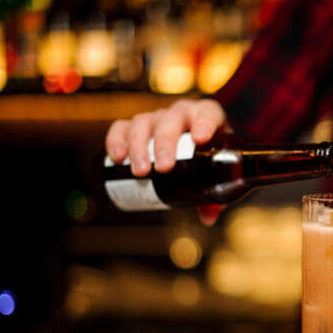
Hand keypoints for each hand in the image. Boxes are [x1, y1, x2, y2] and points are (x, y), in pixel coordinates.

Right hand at [105, 99, 228, 224]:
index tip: (200, 139)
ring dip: (139, 146)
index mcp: (207, 116)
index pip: (208, 113)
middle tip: (164, 168)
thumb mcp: (216, 171)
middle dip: (165, 144)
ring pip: (144, 123)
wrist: (192, 144)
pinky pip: (121, 126)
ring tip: (140, 172)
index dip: (205, 123)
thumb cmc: (208, 156)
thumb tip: (208, 218)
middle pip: (171, 121)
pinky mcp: (135, 125)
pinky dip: (116, 140)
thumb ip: (215, 193)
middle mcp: (180, 113)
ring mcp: (156, 117)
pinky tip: (117, 158)